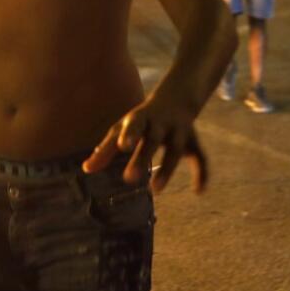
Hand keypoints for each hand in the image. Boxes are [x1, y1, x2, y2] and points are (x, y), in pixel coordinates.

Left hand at [82, 95, 207, 193]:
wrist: (176, 99)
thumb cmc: (140, 121)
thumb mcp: (121, 129)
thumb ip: (106, 150)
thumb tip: (86, 169)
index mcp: (142, 118)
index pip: (135, 124)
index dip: (130, 134)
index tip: (123, 146)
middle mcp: (162, 124)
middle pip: (153, 140)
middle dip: (143, 158)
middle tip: (130, 178)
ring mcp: (180, 133)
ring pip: (176, 151)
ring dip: (167, 170)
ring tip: (155, 190)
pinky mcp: (194, 143)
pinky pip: (201, 159)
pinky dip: (203, 174)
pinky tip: (199, 191)